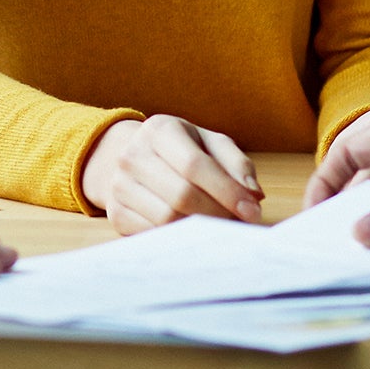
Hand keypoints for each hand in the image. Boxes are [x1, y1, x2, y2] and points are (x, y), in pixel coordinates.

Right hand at [81, 115, 261, 233]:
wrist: (135, 159)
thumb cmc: (182, 151)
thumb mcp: (211, 145)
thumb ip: (237, 165)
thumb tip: (253, 196)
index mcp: (159, 130)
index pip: (195, 165)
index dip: (226, 191)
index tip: (251, 211)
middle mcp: (133, 155)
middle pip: (181, 195)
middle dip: (216, 213)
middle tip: (238, 223)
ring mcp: (120, 186)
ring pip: (166, 219)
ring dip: (199, 228)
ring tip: (218, 225)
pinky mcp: (116, 214)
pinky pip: (152, 235)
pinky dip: (179, 238)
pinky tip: (193, 232)